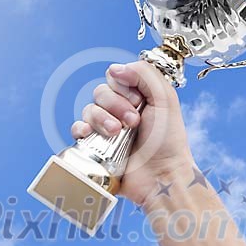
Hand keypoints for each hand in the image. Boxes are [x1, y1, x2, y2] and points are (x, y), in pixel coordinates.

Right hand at [71, 61, 192, 205]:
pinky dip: (81, 129)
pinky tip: (90, 135)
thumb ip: (144, 74)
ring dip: (102, 119)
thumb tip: (114, 69)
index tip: (139, 103)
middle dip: (115, 105)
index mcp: (135, 98)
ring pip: (88, 110)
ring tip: (117, 133)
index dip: (124, 88)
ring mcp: (105, 129)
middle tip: (133, 122)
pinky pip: (77, 130)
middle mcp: (119, 111)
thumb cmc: (168, 142)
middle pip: (100, 93)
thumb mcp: (165, 99)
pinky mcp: (94, 147)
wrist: (161, 176)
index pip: (115, 78)